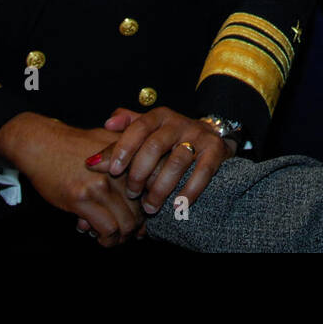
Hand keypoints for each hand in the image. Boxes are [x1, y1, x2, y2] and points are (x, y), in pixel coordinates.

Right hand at [0, 112, 144, 246]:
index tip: (144, 219)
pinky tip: (100, 237)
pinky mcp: (83, 198)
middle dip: (136, 226)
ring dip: (122, 237)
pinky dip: (107, 239)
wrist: (42, 144)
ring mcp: (102, 184)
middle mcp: (121, 169)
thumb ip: (129, 162)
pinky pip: (107, 228)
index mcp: (131, 155)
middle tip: (129, 234)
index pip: (155, 187)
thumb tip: (146, 200)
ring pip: (127, 222)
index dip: (151, 208)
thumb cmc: (75, 145)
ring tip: (114, 238)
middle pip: (142, 209)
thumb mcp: (108, 144)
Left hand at [85, 107, 236, 213]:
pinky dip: (189, 191)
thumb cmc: (170, 138)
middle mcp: (179, 123)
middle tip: (131, 194)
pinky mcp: (215, 151)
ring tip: (150, 207)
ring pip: (176, 162)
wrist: (214, 135)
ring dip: (160, 189)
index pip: (139, 128)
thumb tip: (107, 125)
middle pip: (155, 146)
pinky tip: (177, 206)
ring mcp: (199, 136)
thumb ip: (127, 129)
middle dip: (139, 173)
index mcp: (159, 116)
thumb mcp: (149, 129)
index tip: (113, 170)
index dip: (124, 148)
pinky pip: (202, 173)